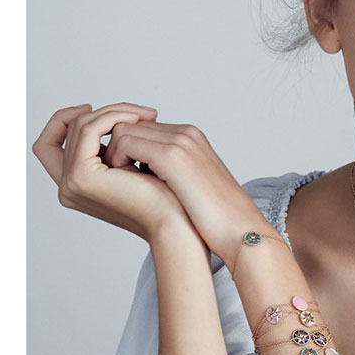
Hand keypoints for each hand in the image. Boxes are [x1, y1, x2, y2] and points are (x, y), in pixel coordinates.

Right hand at [32, 102, 195, 241]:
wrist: (174, 218)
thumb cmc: (163, 195)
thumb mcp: (133, 166)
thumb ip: (116, 148)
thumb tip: (117, 118)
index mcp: (76, 185)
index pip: (50, 144)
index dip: (65, 120)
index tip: (96, 108)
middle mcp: (67, 186)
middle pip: (69, 129)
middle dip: (104, 112)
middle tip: (138, 113)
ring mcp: (70, 182)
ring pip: (80, 125)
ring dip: (113, 113)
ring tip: (144, 116)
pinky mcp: (81, 176)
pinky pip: (88, 130)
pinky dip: (111, 118)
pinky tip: (136, 120)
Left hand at [98, 116, 274, 265]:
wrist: (240, 229)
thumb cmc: (216, 218)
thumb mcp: (190, 186)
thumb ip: (169, 172)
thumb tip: (142, 174)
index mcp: (190, 138)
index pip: (142, 127)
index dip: (125, 148)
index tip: (120, 171)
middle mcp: (185, 133)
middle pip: (130, 124)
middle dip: (116, 148)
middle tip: (114, 176)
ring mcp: (180, 141)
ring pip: (123, 130)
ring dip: (113, 155)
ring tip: (120, 180)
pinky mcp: (172, 156)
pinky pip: (124, 144)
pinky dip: (117, 161)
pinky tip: (124, 182)